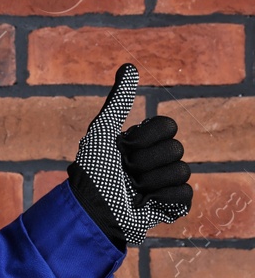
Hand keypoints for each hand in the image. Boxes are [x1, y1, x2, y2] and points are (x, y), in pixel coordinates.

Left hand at [66, 62, 192, 247]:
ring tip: (130, 190)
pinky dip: (161, 200)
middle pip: (176, 148)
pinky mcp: (173, 205)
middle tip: (124, 173)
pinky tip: (143, 204)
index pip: (168, 125)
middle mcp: (157, 159)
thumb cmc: (92, 171)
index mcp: (144, 140)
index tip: (122, 148)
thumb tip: (129, 66)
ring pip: (182, 171)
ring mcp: (167, 182)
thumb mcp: (102, 132)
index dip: (144, 138)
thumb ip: (118, 101)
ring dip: (150, 182)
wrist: (92, 210)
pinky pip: (185, 195)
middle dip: (144, 162)